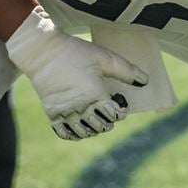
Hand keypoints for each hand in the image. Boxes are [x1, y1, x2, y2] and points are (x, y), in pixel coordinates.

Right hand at [6, 6, 148, 139]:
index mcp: (95, 95)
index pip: (115, 115)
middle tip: (109, 112)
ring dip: (94, 130)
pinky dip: (74, 135)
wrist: (42, 52)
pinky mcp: (52, 113)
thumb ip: (126, 70)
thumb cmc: (75, 52)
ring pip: (84, 133)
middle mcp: (80, 107)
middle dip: (109, 122)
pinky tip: (79, 128)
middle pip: (101, 127)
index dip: (121, 112)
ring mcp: (65, 112)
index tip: (120, 103)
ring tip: (96, 121)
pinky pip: (64, 133)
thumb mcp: (104, 57)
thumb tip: (145, 81)